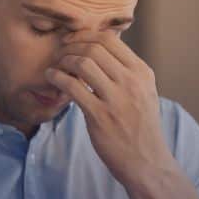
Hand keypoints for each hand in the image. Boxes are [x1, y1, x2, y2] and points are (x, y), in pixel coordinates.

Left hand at [45, 32, 175, 188]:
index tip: (73, 41)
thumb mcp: (145, 93)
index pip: (110, 39)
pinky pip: (72, 86)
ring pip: (83, 63)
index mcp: (142, 72)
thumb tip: (103, 50)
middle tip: (61, 52)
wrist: (147, 162)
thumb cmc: (141, 127)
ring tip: (56, 66)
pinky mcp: (99, 116)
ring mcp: (116, 99)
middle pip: (94, 47)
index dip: (86, 35)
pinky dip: (57, 77)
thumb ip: (128, 72)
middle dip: (72, 46)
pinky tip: (51, 77)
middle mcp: (131, 82)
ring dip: (64, 60)